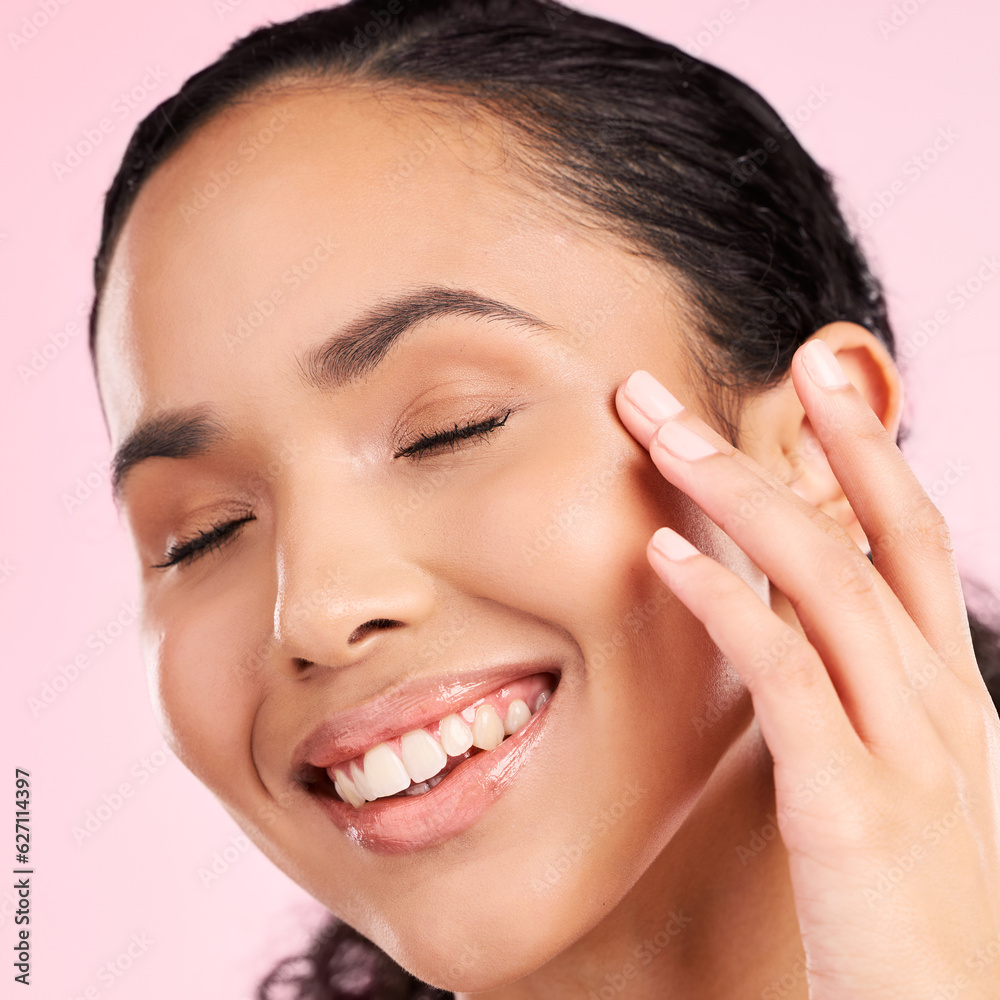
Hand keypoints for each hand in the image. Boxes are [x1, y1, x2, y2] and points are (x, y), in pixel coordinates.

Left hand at [614, 340, 999, 999]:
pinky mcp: (855, 805)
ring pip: (825, 582)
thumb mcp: (894, 784)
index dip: (864, 452)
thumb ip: (852, 699)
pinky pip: (787, 674)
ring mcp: (909, 751)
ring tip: (660, 431)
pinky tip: (664, 554)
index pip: (909, 539)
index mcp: (950, 694)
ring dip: (739, 494)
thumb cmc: (909, 916)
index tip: (812, 379)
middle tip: (701, 380)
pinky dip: (726, 603)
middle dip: (795, 440)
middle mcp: (942, 704)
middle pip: (866, 534)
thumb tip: (784, 624)